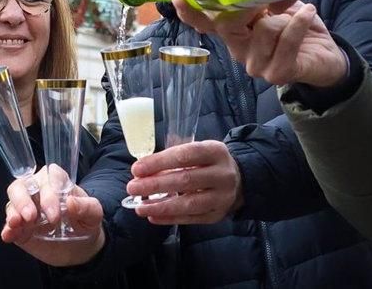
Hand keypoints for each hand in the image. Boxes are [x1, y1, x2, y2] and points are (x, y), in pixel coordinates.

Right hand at [1, 164, 105, 265]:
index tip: (55, 213)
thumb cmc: (86, 222)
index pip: (49, 177)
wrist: (80, 247)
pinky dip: (7, 228)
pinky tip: (8, 235)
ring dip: (13, 211)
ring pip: (12, 201)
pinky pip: (9, 224)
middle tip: (31, 216)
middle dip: (24, 199)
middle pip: (23, 185)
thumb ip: (86, 207)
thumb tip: (71, 202)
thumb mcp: (94, 215)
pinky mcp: (20, 226)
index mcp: (57, 182)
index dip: (49, 192)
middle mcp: (38, 191)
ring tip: (16, 223)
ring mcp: (27, 208)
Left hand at [125, 140, 242, 224]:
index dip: (159, 162)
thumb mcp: (198, 151)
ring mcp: (222, 197)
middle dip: (155, 185)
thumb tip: (143, 169)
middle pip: (185, 180)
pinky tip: (153, 216)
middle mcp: (222, 174)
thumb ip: (174, 157)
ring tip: (139, 207)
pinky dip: (170, 218)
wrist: (239, 180)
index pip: (185, 155)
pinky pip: (191, 219)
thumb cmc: (208, 162)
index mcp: (215, 151)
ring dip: (161, 206)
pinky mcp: (217, 214)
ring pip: (189, 203)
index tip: (137, 169)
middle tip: (132, 187)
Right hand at [175, 0, 347, 88]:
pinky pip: (286, 40)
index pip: (205, 24)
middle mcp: (239, 50)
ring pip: (262, 28)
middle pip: (226, 25)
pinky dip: (300, 22)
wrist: (327, 58)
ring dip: (285, 15)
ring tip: (298, 11)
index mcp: (234, 32)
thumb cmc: (297, 27)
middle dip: (245, 4)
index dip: (189, 12)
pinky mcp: (277, 72)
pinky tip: (309, 11)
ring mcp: (256, 65)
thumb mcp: (275, 5)